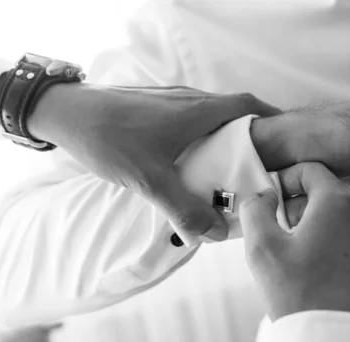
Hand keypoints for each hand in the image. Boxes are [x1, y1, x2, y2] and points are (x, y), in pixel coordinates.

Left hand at [28, 83, 279, 241]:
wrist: (66, 113)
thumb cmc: (109, 138)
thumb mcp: (149, 179)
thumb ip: (183, 208)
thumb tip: (216, 233)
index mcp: (197, 111)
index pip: (247, 106)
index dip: (270, 119)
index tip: (283, 141)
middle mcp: (188, 100)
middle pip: (231, 114)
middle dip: (246, 139)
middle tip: (254, 170)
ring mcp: (170, 102)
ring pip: (208, 119)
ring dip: (221, 141)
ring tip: (224, 173)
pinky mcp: (153, 108)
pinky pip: (188, 123)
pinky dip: (198, 141)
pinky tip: (187, 164)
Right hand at [240, 163, 349, 327]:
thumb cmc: (300, 295)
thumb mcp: (261, 248)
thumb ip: (255, 210)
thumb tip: (262, 197)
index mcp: (339, 203)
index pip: (311, 171)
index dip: (287, 180)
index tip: (273, 199)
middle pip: (329, 198)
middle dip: (303, 211)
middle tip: (283, 237)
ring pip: (348, 224)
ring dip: (325, 233)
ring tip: (306, 264)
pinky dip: (345, 254)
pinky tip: (328, 280)